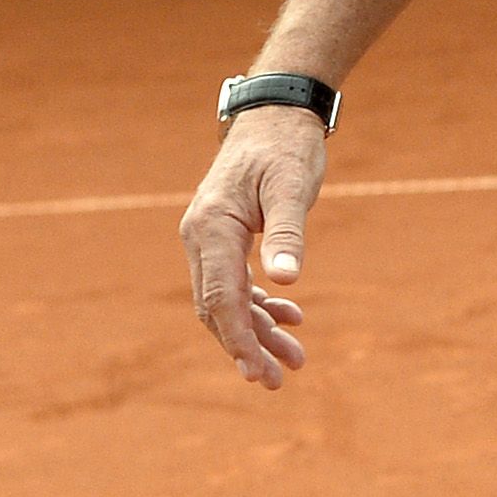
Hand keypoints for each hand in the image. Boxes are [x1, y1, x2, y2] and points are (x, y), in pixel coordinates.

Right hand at [180, 103, 327, 388]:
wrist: (275, 117)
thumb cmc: (286, 148)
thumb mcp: (293, 187)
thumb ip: (288, 233)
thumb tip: (286, 283)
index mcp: (211, 227)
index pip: (219, 297)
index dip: (238, 338)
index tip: (258, 371)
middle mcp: (201, 238)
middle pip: (217, 307)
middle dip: (246, 346)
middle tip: (278, 380)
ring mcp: (210, 240)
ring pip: (227, 300)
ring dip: (258, 331)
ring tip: (295, 360)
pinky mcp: (227, 239)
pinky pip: (235, 283)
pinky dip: (259, 306)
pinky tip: (289, 319)